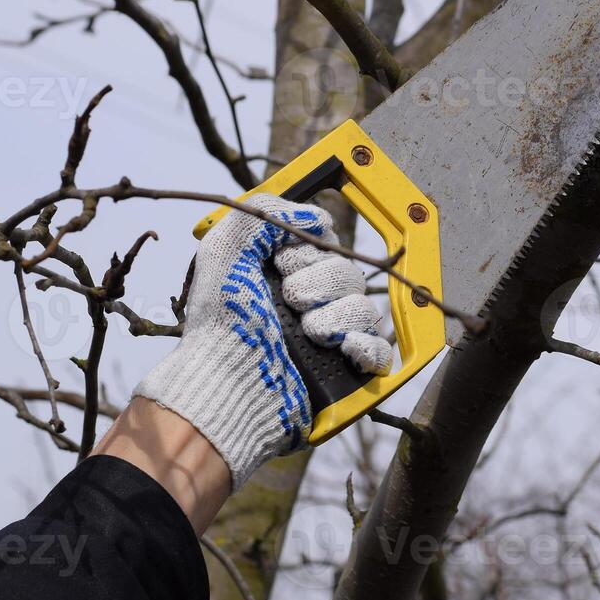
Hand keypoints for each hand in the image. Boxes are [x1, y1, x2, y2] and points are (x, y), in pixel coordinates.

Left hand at [134, 195, 390, 488]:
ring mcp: (329, 338)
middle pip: (349, 275)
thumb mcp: (225, 251)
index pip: (327, 247)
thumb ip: (265, 214)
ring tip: (307, 332)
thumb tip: (319, 218)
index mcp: (284, 276)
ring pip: (365, 309)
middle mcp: (309, 304)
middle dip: (319, 284)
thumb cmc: (219, 323)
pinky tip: (343, 347)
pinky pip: (379, 349)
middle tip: (290, 301)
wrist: (228, 384)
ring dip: (335, 317)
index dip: (308, 252)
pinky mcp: (344, 370)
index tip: (282, 265)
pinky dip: (366, 346)